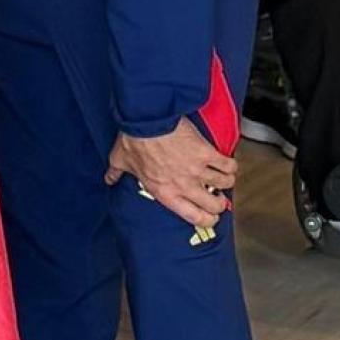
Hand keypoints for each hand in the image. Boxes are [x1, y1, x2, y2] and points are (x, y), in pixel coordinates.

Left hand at [104, 118, 236, 227]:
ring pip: (225, 185)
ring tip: (224, 178)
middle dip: (219, 204)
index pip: (193, 217)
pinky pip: (228, 165)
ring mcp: (198, 170)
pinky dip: (231, 165)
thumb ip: (116, 173)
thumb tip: (109, 179)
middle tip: (218, 198)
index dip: (207, 220)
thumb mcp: (120, 160)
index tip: (211, 218)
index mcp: (165, 192)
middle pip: (214, 205)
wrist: (147, 120)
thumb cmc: (134, 140)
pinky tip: (228, 163)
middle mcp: (184, 185)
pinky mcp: (207, 154)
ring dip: (226, 182)